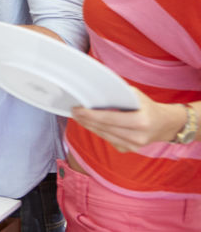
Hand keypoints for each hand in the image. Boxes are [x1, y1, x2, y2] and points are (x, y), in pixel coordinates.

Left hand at [71, 88, 186, 151]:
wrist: (166, 125)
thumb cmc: (147, 106)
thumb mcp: (136, 95)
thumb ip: (118, 93)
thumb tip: (94, 89)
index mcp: (141, 121)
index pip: (109, 119)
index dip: (90, 115)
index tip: (77, 109)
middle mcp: (137, 137)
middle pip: (104, 129)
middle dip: (86, 120)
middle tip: (74, 112)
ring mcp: (133, 146)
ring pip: (104, 135)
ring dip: (89, 126)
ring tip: (79, 117)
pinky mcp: (129, 150)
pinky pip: (108, 139)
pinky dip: (99, 131)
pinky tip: (91, 124)